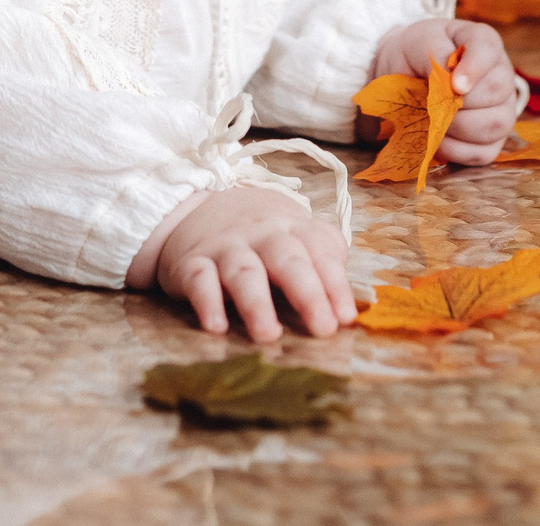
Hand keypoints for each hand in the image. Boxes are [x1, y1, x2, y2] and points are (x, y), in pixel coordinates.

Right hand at [126, 187, 355, 340]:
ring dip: (257, 303)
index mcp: (292, 227)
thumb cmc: (260, 231)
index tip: (346, 317)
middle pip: (287, 259)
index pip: (320, 250)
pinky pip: (198, 280)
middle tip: (323, 329)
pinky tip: (216, 326)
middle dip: (308, 293)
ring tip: (268, 335)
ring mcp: (225, 247)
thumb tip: (348, 296)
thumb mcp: (295, 231)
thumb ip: (324, 255)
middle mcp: (261, 234)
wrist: (194, 204)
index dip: (335, 282)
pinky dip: (206, 302)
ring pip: (243, 271)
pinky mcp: (191, 263)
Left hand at [368, 17, 517, 165]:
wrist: (405, 72)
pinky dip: (456, 150)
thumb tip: (449, 80)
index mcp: (484, 43)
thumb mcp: (420, 42)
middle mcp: (501, 75)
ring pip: (495, 126)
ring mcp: (502, 109)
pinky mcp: (491, 140)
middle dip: (459, 102)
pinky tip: (437, 138)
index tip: (455, 85)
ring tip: (432, 119)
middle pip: (496, 92)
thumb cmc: (417, 52)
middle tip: (431, 102)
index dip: (474, 69)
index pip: (489, 50)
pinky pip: (482, 153)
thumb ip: (435, 54)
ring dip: (457, 127)